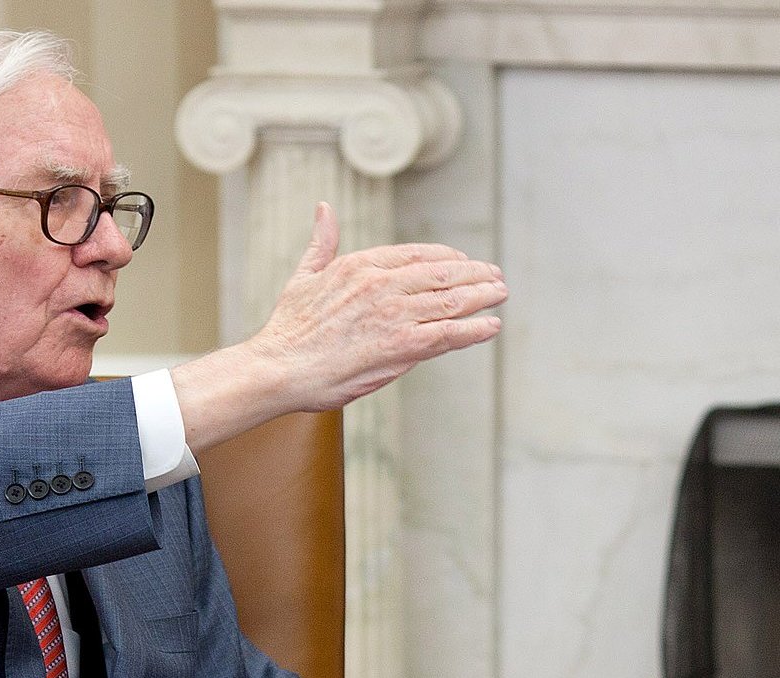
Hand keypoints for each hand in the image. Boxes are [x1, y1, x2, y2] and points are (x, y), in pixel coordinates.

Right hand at [171, 203, 506, 453]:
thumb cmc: (288, 329)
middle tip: (496, 277)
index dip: (447, 259)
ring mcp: (395, 315)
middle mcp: (383, 285)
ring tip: (500, 295)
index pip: (418, 255)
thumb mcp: (304, 276)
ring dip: (482, 297)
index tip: (464, 263)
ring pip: (451, 302)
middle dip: (475, 275)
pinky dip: (474, 329)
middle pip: (442, 275)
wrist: (279, 368)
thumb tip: (324, 208)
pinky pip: (449, 334)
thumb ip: (321, 242)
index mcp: (361, 265)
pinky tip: (492, 326)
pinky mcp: (403, 347)